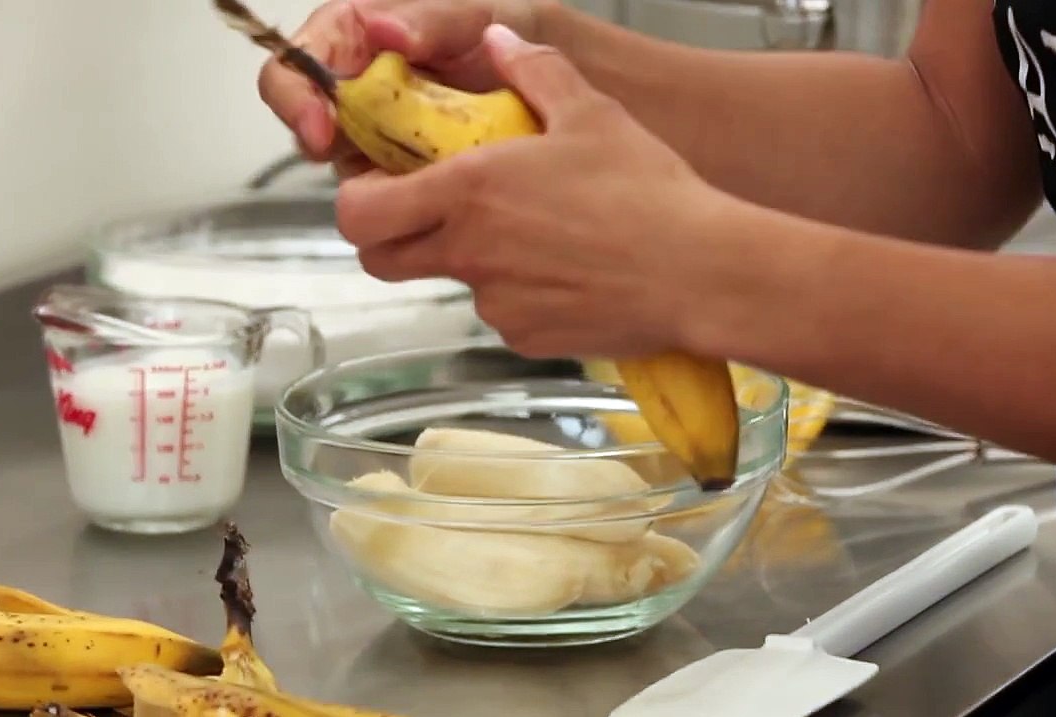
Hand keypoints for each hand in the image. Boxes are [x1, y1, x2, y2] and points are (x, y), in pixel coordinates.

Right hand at [258, 0, 544, 178]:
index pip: (291, 67)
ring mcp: (376, 132)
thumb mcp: (477, 13)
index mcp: (351, 34)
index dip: (294, 100)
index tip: (320, 131)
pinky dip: (410, 194)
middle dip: (336, 152)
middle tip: (370, 167)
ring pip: (349, 166)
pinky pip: (390, 192)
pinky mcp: (403, 170)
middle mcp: (354, 85)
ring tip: (425, 172)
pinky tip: (442, 188)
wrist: (558, 71)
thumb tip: (382, 29)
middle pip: (310, 126)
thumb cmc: (511, 29)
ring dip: (378, 178)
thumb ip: (433, 19)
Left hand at [336, 26, 740, 358]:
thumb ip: (534, 71)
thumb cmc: (648, 193)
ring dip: (472, 261)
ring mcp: (495, 302)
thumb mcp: (591, 114)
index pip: (359, 213)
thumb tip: (500, 40)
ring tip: (536, 237)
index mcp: (468, 190)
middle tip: (425, 215)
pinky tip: (567, 272)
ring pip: (453, 283)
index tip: (376, 187)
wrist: (699, 273)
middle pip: (382, 260)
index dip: (356, 202)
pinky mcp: (526, 338)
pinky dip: (520, 295)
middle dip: (389, 239)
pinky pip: (504, 314)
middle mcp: (468, 252)